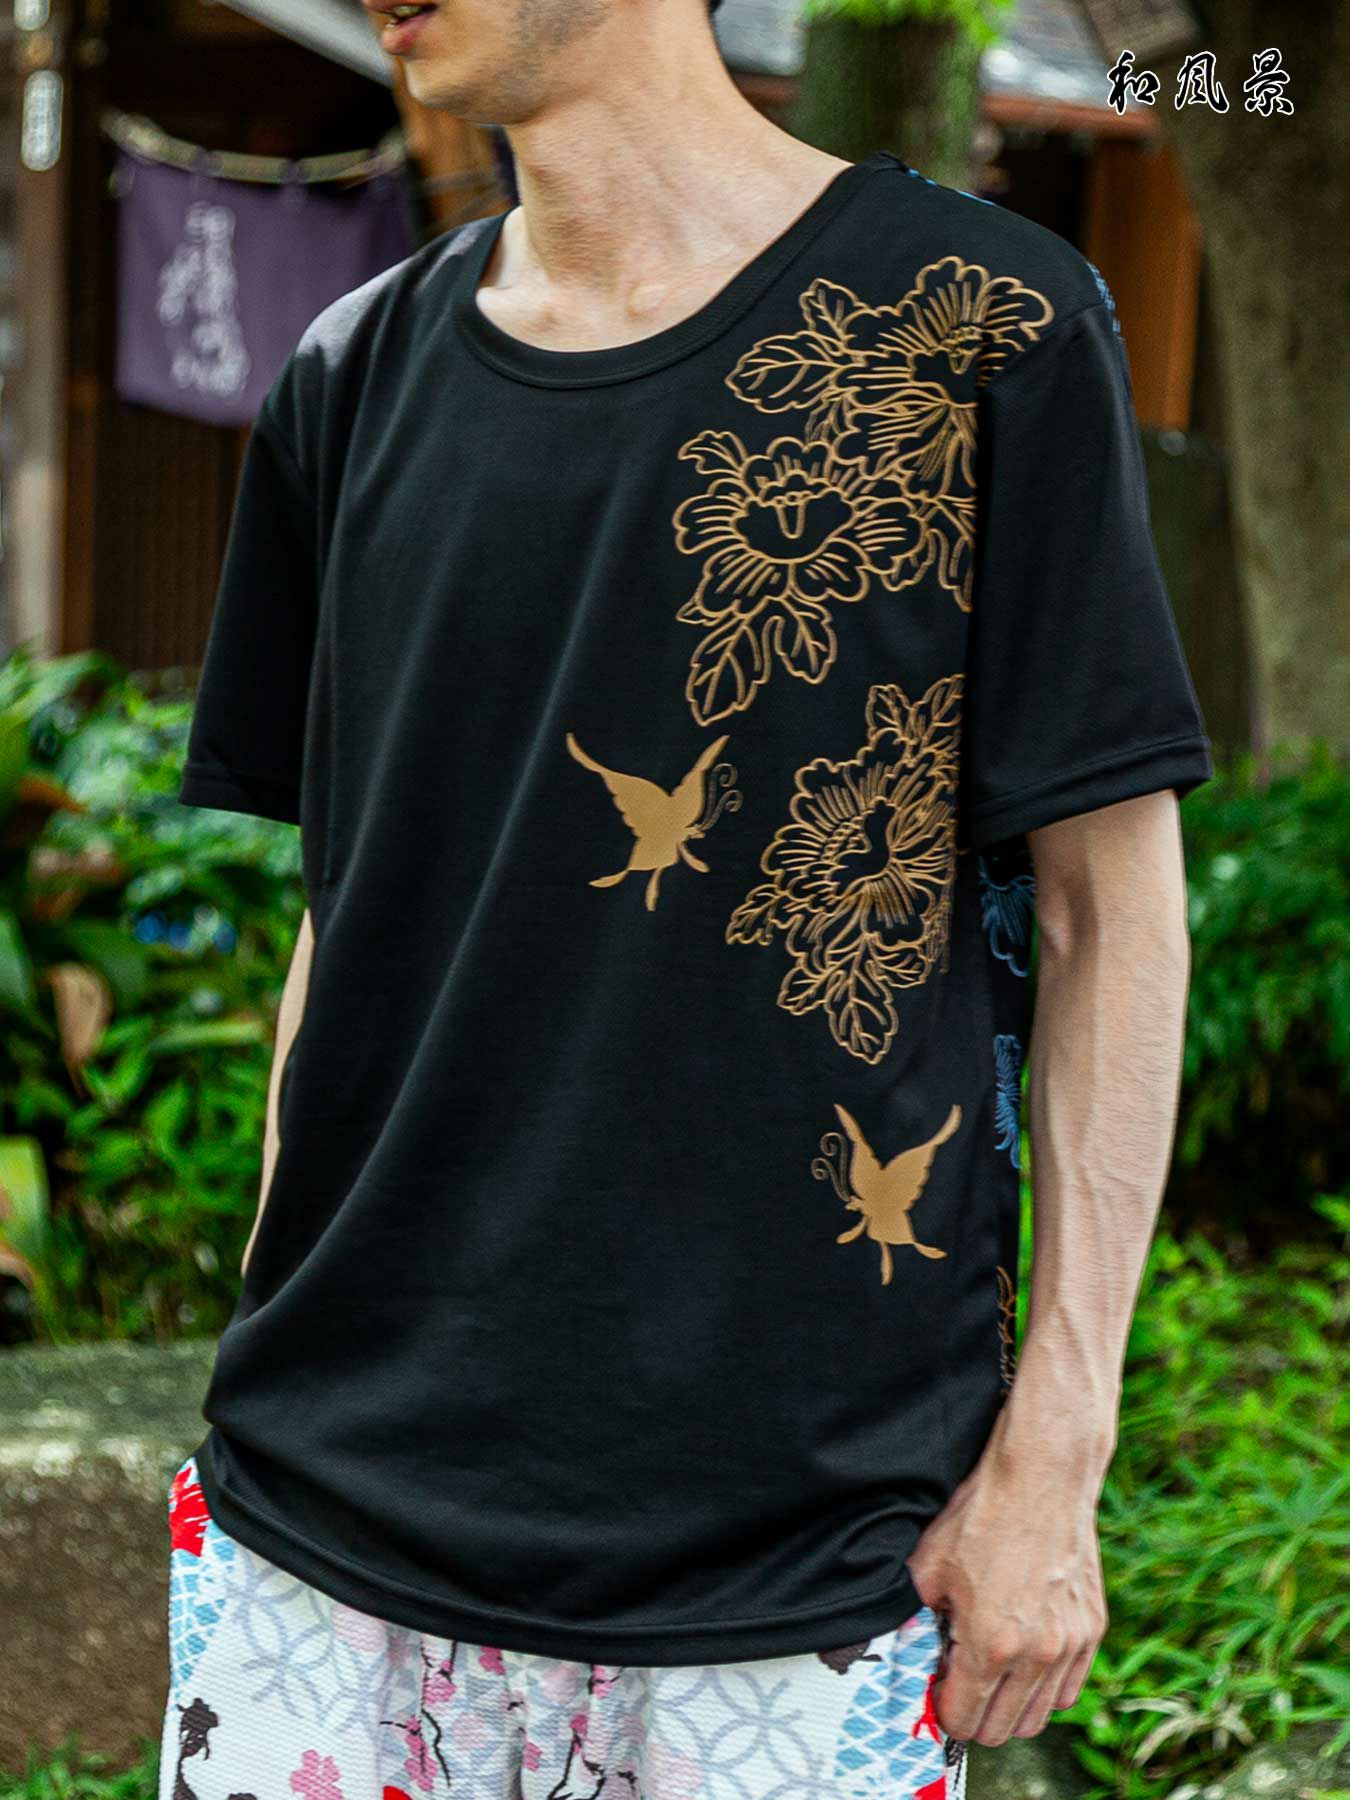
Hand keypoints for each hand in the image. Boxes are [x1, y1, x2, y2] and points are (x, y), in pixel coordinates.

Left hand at [906, 1411, 1108, 1746]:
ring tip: (992, 1673)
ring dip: (1010, 1706)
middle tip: (960, 1683)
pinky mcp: (1091, 1630)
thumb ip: (915, 1618)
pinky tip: (1024, 1659)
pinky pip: (1067, 1689)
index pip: (964, 1721)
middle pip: (1002, 1730)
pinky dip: (1044, 1687)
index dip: (944, 1711)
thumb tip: (908, 1649)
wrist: (1041, 1478)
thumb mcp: (929, 1565)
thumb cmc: (982, 1516)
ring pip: (1038, 1717)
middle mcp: (1036, 1655)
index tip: (938, 1689)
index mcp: (991, 1644)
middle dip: (975, 1715)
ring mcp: (1069, 1645)